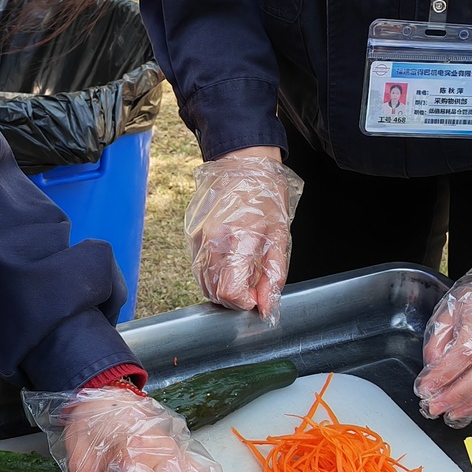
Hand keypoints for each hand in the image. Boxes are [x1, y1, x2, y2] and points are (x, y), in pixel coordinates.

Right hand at [184, 149, 303, 321]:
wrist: (242, 166)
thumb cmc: (265, 196)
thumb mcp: (280, 236)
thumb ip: (273, 275)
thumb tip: (267, 305)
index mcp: (237, 240)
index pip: (230, 292)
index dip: (245, 302)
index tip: (257, 297)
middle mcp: (211, 241)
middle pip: (215, 292)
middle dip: (235, 297)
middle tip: (252, 285)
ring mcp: (197, 238)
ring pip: (204, 282)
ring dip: (223, 288)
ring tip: (242, 272)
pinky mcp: (191, 236)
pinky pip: (199, 267)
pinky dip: (214, 273)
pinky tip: (229, 260)